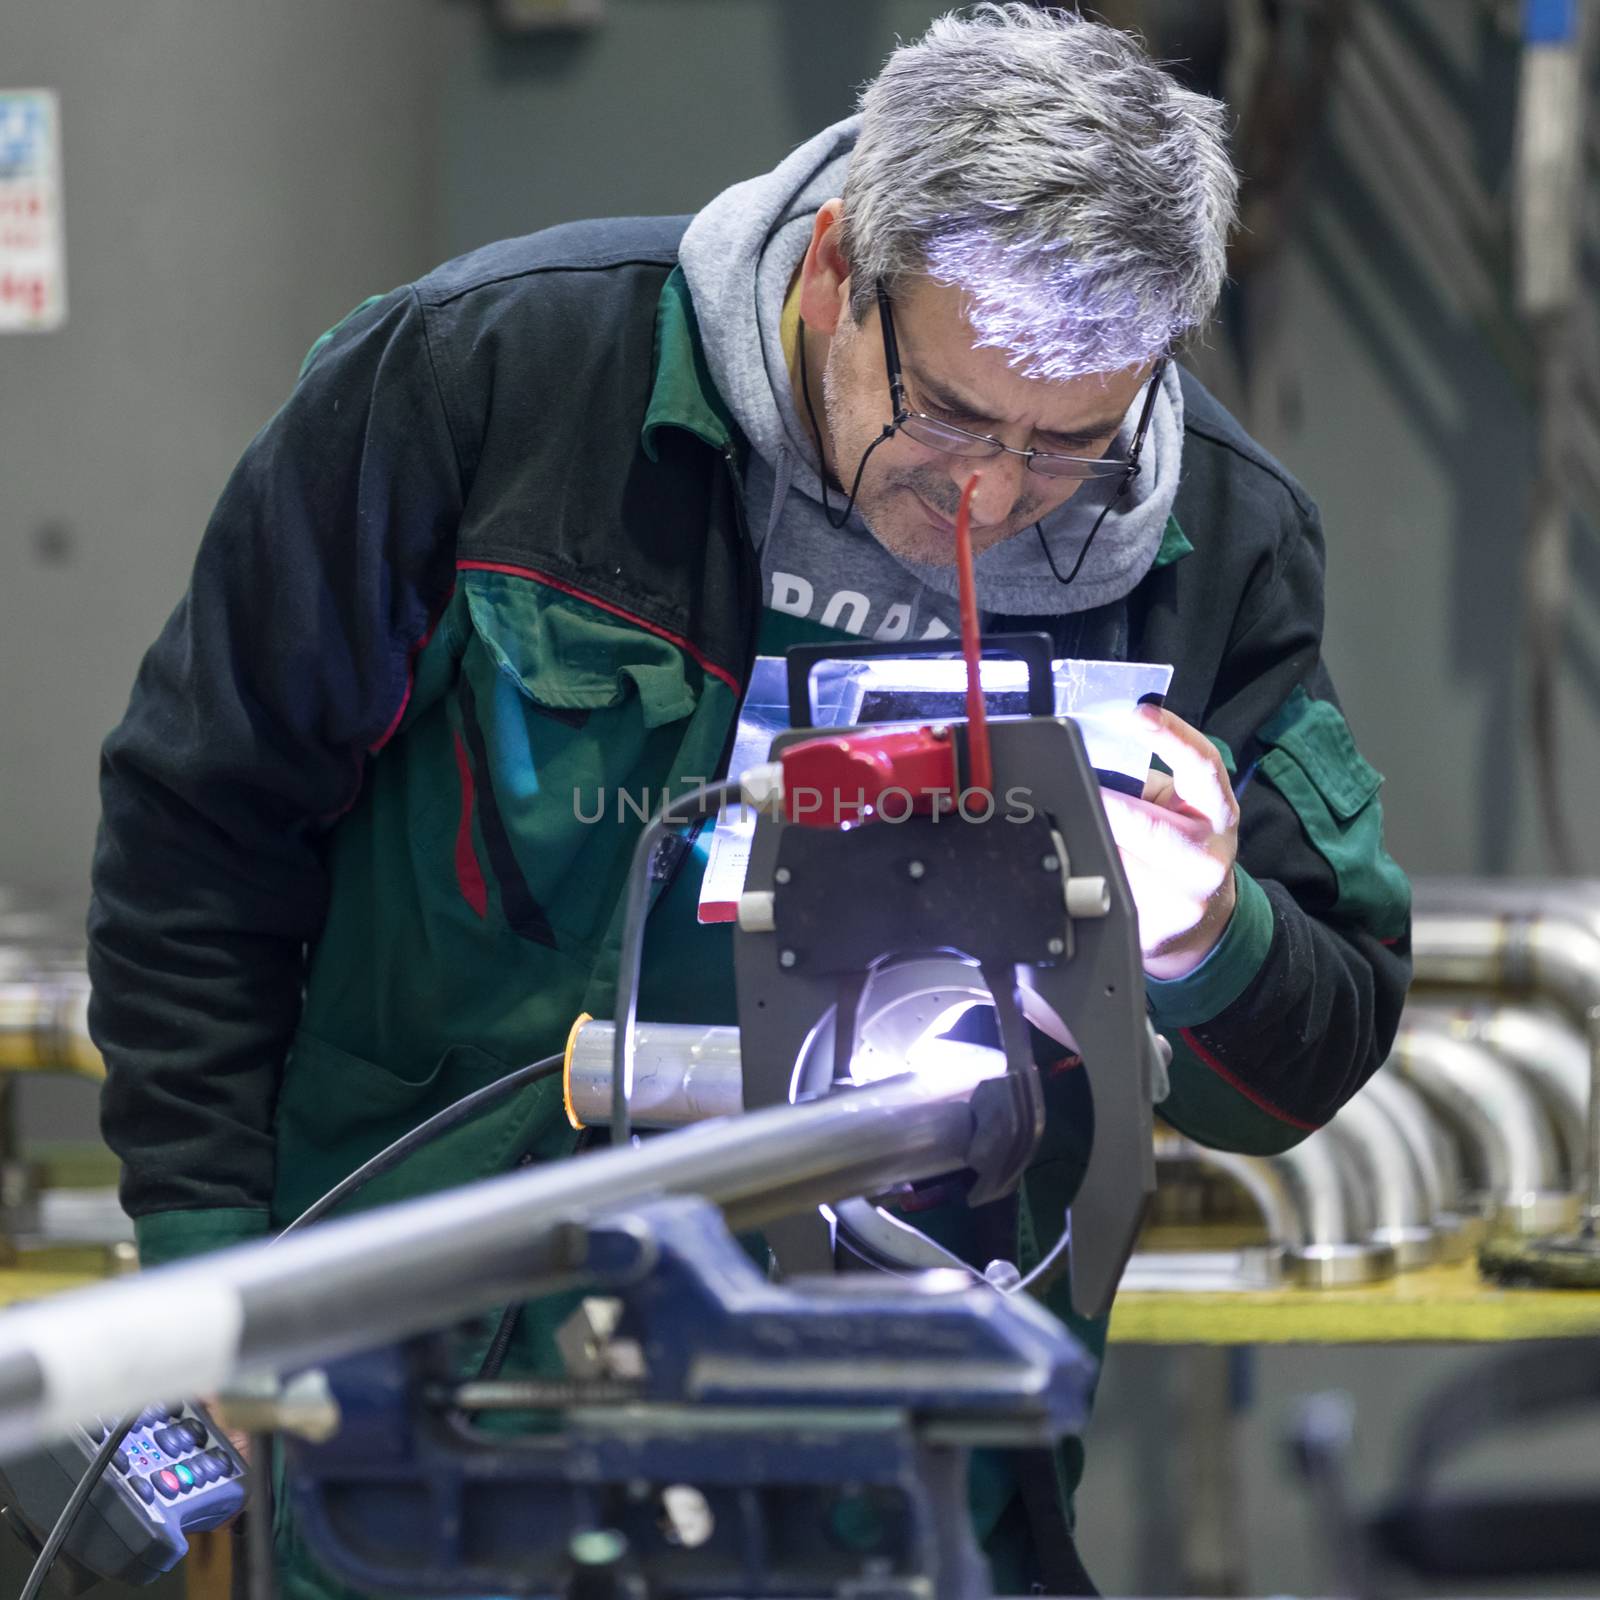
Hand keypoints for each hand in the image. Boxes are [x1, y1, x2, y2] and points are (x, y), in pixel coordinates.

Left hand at [1101, 703, 1239, 979]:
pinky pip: (1107, 893)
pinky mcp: (1157, 927)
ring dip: (1090, 844)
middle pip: (1148, 826)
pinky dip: (1089, 876)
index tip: (1140, 712)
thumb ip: (1142, 785)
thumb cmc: (1181, 846)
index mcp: (1217, 812)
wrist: (1201, 918)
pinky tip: (1085, 872)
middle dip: (1107, 808)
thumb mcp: (1177, 809)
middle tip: (1075, 789)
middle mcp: (1208, 854)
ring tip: (1077, 834)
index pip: (1202, 765)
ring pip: (1119, 863)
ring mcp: (1185, 898)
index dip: (1172, 736)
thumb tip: (1089, 756)